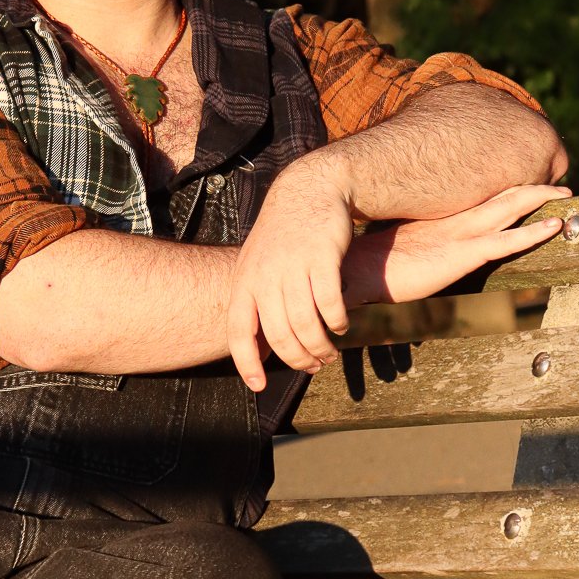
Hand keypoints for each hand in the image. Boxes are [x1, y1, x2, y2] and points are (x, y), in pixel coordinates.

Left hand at [226, 146, 360, 390]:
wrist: (307, 191)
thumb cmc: (282, 239)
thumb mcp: (258, 267)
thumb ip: (256, 306)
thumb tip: (257, 351)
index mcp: (244, 281)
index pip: (238, 332)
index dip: (247, 363)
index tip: (258, 386)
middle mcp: (264, 276)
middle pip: (279, 335)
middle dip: (298, 359)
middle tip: (314, 366)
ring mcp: (292, 266)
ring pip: (305, 324)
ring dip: (320, 347)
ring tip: (329, 353)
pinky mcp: (321, 258)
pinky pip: (329, 304)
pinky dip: (336, 323)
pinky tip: (340, 327)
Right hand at [352, 183, 571, 304]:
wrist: (349, 272)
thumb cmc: (362, 265)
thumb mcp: (390, 250)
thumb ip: (406, 246)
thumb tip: (408, 248)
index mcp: (435, 217)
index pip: (477, 197)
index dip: (503, 189)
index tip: (526, 183)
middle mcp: (450, 218)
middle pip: (500, 196)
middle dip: (531, 188)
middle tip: (559, 183)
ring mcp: (458, 233)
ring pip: (509, 209)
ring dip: (540, 201)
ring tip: (567, 194)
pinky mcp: (461, 254)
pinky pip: (506, 241)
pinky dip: (533, 232)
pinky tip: (555, 226)